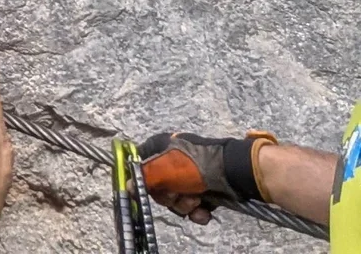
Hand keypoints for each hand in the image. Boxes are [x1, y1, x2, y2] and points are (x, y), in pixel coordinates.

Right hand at [140, 131, 268, 223]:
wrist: (232, 174)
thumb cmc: (194, 166)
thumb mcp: (163, 170)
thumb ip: (142, 179)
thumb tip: (127, 188)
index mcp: (159, 148)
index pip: (139, 166)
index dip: (141, 181)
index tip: (147, 191)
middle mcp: (171, 162)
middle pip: (158, 188)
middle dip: (168, 197)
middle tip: (178, 195)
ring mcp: (188, 178)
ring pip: (175, 200)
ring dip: (184, 205)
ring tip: (197, 200)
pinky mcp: (203, 190)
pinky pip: (192, 207)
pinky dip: (197, 212)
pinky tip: (204, 210)